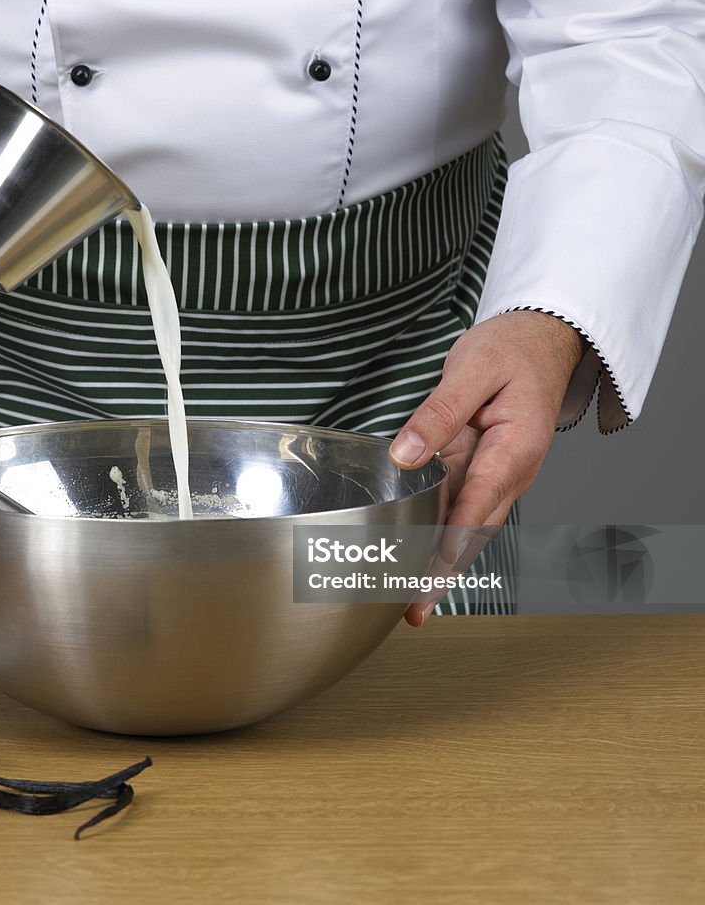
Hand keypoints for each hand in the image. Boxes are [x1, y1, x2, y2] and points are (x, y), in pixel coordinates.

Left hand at [388, 311, 586, 625]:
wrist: (541, 339)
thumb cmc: (511, 351)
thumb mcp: (471, 370)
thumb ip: (438, 415)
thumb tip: (406, 456)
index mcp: (516, 448)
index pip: (477, 506)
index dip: (450, 544)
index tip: (428, 576)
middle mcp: (512, 471)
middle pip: (474, 531)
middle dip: (444, 572)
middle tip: (412, 608)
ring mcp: (499, 473)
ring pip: (467, 525)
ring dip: (440, 561)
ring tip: (408, 596)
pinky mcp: (484, 468)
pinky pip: (461, 506)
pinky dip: (439, 533)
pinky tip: (415, 553)